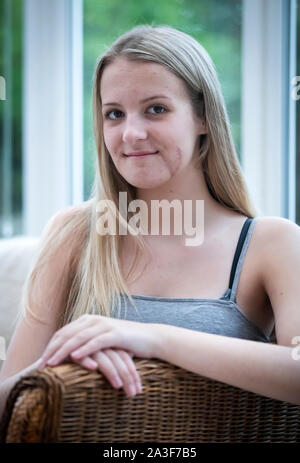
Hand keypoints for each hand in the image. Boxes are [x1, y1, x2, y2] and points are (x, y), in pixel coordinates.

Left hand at [39, 314, 159, 367]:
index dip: (51, 346)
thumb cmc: (125, 344)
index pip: (64, 333)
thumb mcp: (102, 342)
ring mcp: (104, 325)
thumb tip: (68, 357)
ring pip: (78, 338)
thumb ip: (86, 344)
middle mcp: (93, 320)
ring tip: (53, 363)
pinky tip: (75, 357)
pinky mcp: (115, 334)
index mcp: (88, 320)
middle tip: (42, 364)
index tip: (41, 361)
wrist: (149, 338)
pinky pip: (96, 341)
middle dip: (53, 350)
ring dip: (64, 351)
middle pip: (67, 334)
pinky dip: (84, 349)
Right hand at [72, 348, 141, 396]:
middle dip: (127, 375)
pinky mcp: (70, 350)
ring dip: (112, 371)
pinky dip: (87, 360)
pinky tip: (94, 367)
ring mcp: (85, 345)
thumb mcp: (99, 362)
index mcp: (106, 344)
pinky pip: (80, 354)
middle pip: (117, 356)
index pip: (123, 356)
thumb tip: (133, 369)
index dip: (132, 372)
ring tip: (119, 386)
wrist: (55, 357)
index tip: (139, 390)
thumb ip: (112, 362)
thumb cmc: (80, 363)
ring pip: (102, 357)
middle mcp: (98, 342)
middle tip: (133, 393)